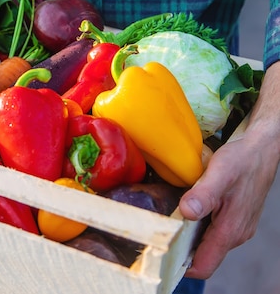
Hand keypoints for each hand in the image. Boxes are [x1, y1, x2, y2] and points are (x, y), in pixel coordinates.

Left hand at [179, 61, 279, 278]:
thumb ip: (204, 194)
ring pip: (206, 243)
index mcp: (230, 230)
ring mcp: (235, 227)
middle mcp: (234, 234)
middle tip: (154, 236)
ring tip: (164, 222)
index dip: (180, 266)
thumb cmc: (242, 160)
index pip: (203, 265)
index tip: (158, 255)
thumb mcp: (220, 173)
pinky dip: (196, 226)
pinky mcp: (234, 218)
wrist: (262, 150)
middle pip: (202, 256)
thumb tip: (187, 212)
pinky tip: (183, 211)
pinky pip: (211, 230)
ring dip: (187, 237)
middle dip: (179, 250)